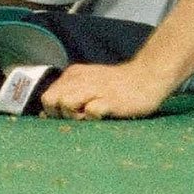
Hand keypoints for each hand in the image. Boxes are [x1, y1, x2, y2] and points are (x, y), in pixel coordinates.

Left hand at [39, 61, 171, 119]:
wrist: (149, 76)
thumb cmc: (118, 86)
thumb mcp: (89, 84)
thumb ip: (68, 95)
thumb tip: (44, 114)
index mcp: (74, 74)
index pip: (47, 96)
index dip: (53, 110)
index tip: (69, 114)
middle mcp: (81, 79)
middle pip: (50, 100)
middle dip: (59, 113)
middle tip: (78, 116)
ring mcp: (95, 88)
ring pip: (65, 103)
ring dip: (74, 115)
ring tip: (90, 116)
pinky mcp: (110, 99)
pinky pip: (90, 111)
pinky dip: (93, 118)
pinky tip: (104, 115)